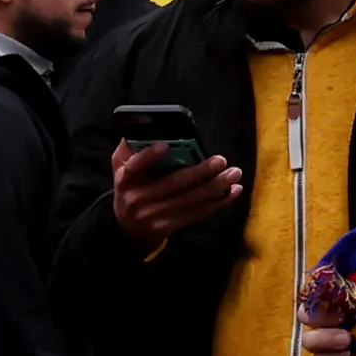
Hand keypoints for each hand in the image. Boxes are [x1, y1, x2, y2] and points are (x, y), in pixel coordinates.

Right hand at [109, 138, 237, 248]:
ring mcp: (154, 214)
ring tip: (234, 173)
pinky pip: (196, 213)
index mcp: (126, 179)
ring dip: (215, 187)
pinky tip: (232, 191)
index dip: (149, 156)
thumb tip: (147, 126)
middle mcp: (139, 198)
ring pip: (189, 200)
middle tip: (221, 160)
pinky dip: (217, 203)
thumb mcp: (121, 169)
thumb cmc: (130, 188)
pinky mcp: (169, 225)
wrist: (127, 229)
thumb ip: (131, 149)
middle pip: (172, 183)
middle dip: (199, 171)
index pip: (135, 166)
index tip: (165, 145)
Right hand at [295, 261, 355, 355]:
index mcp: (343, 292)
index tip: (336, 294)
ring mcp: (334, 339)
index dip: (319, 291)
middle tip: (341, 318)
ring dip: (322, 339)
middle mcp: (335, 314)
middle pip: (307, 313)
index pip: (317, 287)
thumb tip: (349, 253)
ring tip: (346, 340)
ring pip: (310, 339)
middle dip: (318, 316)